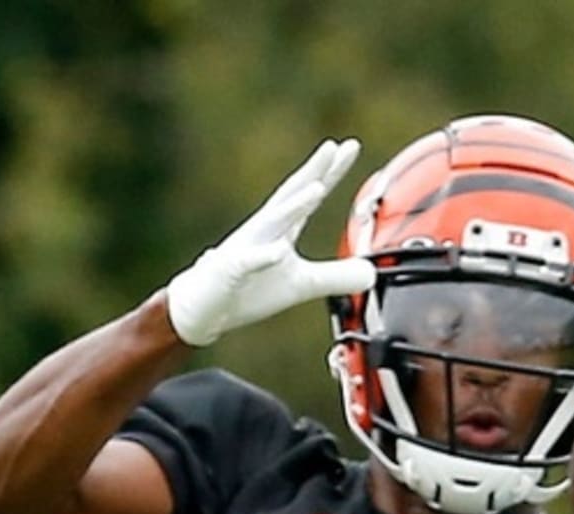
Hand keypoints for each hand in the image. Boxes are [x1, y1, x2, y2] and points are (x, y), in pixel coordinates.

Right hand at [165, 139, 374, 345]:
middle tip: (334, 147)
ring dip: (294, 206)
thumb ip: (335, 276)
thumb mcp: (301, 285)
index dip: (330, 172)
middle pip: (291, 195)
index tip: (350, 146)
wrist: (203, 308)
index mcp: (281, 229)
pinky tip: (280, 252)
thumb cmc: (249, 289)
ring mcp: (246, 248)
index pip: (308, 195)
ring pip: (272, 223)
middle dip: (313, 172)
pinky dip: (264, 257)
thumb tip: (371, 274)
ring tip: (317, 187)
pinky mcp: (230, 272)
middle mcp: (264, 231)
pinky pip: (248, 263)